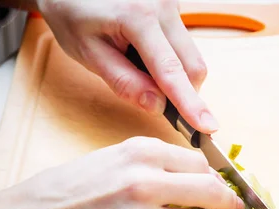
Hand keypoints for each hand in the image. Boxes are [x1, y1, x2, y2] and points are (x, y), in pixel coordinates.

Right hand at [0, 137, 246, 208]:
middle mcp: (144, 183)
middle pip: (210, 192)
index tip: (225, 185)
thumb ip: (151, 164)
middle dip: (231, 202)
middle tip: (239, 208)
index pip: (197, 163)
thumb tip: (193, 175)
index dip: (217, 177)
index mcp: (138, 153)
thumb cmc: (61, 192)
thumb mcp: (108, 159)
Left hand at [35, 0, 218, 132]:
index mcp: (138, 17)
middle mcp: (163, 6)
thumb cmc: (72, 12)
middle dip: (183, 92)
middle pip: (193, 66)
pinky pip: (183, 43)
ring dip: (174, 74)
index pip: (171, 71)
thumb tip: (157, 106)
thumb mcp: (87, 52)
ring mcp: (172, 4)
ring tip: (138, 65)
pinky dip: (171, 58)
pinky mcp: (174, 5)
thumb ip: (123, 81)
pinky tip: (143, 51)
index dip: (190, 104)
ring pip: (191, 56)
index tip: (206, 127)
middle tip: (156, 101)